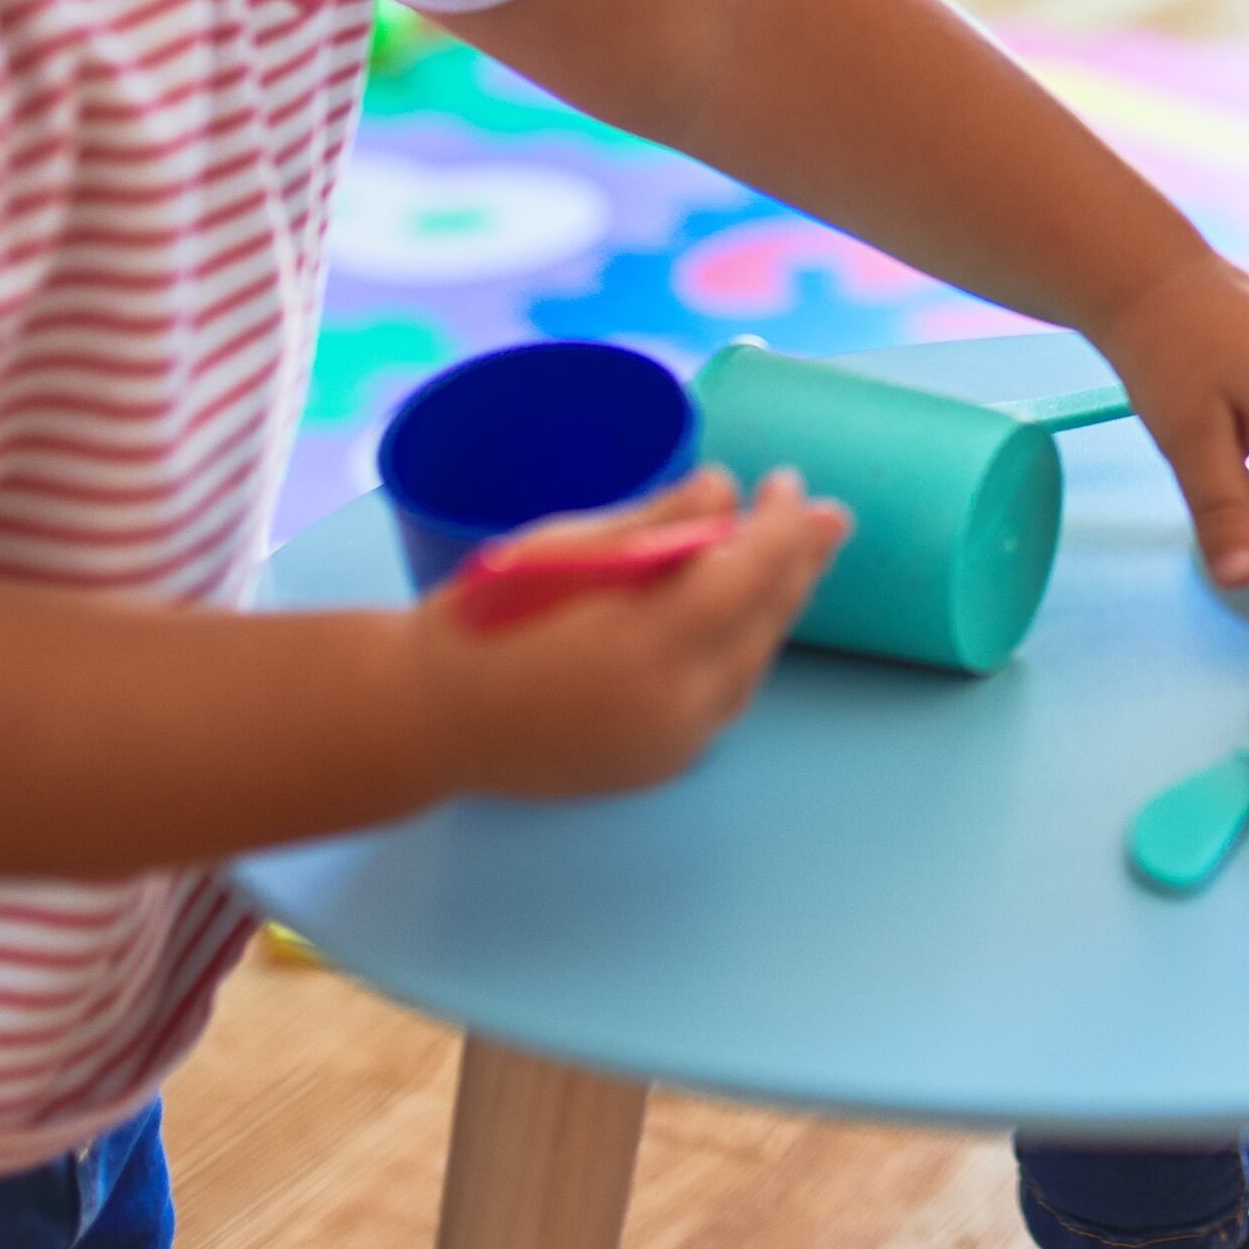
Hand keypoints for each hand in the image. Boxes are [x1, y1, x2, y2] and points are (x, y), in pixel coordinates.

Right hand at [412, 469, 851, 798]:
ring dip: (773, 607)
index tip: (790, 483)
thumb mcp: (565, 549)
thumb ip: (657, 522)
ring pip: (752, 665)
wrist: (426, 719)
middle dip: (797, 563)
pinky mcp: (660, 765)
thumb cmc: (485, 619)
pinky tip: (738, 613)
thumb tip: (725, 490)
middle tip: (822, 514)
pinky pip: (723, 698)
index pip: (751, 574)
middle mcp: (675, 705)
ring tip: (788, 555)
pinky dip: (739, 649)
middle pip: (765, 623)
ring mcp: (672, 745)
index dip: (782, 525)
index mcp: (648, 644)